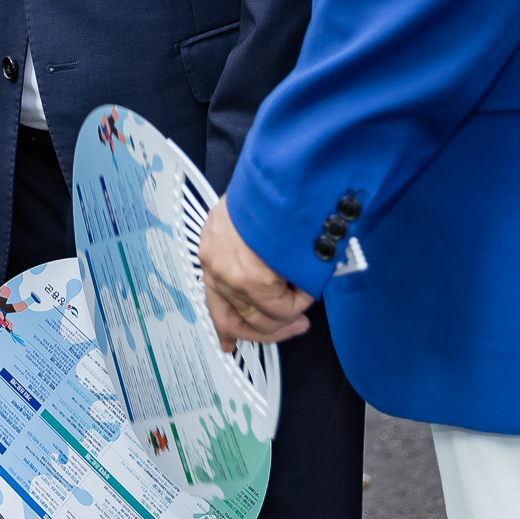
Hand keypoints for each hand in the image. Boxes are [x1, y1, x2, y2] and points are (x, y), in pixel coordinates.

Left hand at [197, 198, 314, 350]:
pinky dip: (301, 300)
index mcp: (211, 249)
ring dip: (289, 314)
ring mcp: (232, 275)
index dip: (223, 328)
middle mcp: (215, 266)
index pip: (210, 299)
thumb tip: (274, 276)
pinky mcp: (254, 280)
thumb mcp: (250, 218)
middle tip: (296, 326)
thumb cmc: (270, 192)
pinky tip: (308, 282)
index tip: (228, 344)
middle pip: (235, 320)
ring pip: (263, 318)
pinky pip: (282, 308)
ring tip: (307, 298)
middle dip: (270, 330)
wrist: (280, 173)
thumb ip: (252, 248)